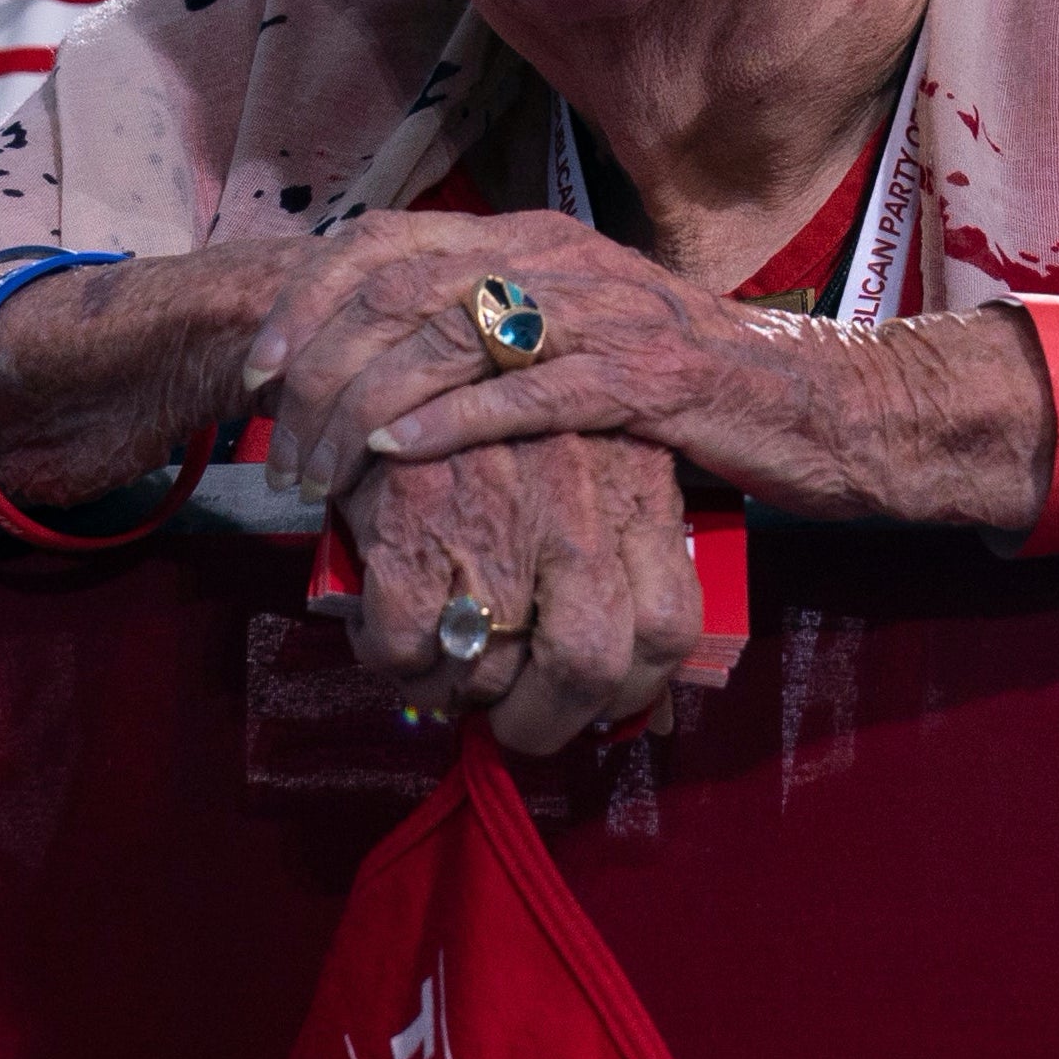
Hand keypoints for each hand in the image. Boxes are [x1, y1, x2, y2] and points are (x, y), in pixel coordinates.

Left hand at [245, 209, 844, 503]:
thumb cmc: (687, 392)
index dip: (306, 301)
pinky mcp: (649, 381)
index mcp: (537, 238)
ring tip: (316, 465)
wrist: (827, 410)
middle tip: (273, 443)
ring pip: (449, 337)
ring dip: (364, 407)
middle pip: (400, 290)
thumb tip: (380, 376)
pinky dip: (448, 424)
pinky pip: (527, 394)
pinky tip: (393, 458)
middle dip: (319, 369)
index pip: (387, 241)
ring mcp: (608, 313)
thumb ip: (490, 338)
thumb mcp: (576, 342)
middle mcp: (564, 256)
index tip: (253, 371)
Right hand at [335, 433, 705, 752]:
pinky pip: (407, 647)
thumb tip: (640, 706)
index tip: (593, 701)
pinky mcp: (411, 521)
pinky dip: (395, 662)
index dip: (633, 690)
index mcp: (637, 493)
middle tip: (512, 722)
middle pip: (588, 664)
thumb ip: (631, 561)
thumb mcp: (601, 462)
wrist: (410, 337)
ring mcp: (495, 518)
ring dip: (458, 694)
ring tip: (444, 671)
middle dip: (545, 720)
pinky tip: (390, 636)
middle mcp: (576, 510)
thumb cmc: (513, 418)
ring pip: (488, 671)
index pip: (667, 629)